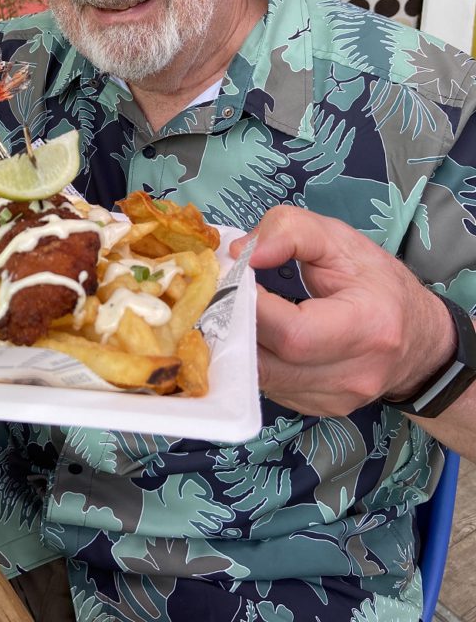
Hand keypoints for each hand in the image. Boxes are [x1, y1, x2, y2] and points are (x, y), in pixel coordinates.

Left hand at [229, 206, 456, 416]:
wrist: (420, 340)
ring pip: (262, 380)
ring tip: (236, 312)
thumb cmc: (379, 284)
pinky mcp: (320, 411)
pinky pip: (270, 388)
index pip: (293, 331)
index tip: (232, 277)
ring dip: (238, 345)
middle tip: (222, 295)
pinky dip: (254, 361)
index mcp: (369, 327)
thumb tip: (242, 252)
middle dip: (235, 326)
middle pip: (271, 363)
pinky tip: (258, 335)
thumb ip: (290, 231)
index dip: (252, 306)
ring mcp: (337, 399)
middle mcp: (354, 374)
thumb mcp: (341, 240)